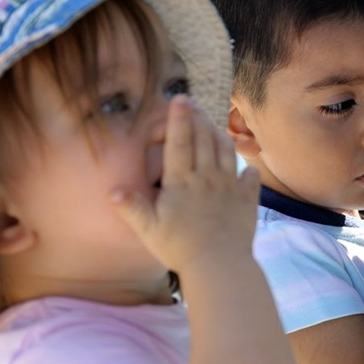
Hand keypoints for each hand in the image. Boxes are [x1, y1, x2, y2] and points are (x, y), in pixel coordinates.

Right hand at [112, 95, 260, 271]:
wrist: (220, 265)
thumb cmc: (179, 249)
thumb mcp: (149, 229)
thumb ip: (133, 207)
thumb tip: (112, 189)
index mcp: (182, 181)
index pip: (179, 142)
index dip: (179, 118)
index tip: (180, 98)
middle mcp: (207, 177)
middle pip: (204, 139)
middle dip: (198, 118)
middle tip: (193, 104)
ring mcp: (230, 186)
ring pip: (226, 150)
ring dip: (219, 135)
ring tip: (212, 127)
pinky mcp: (248, 198)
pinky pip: (250, 175)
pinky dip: (246, 167)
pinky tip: (244, 167)